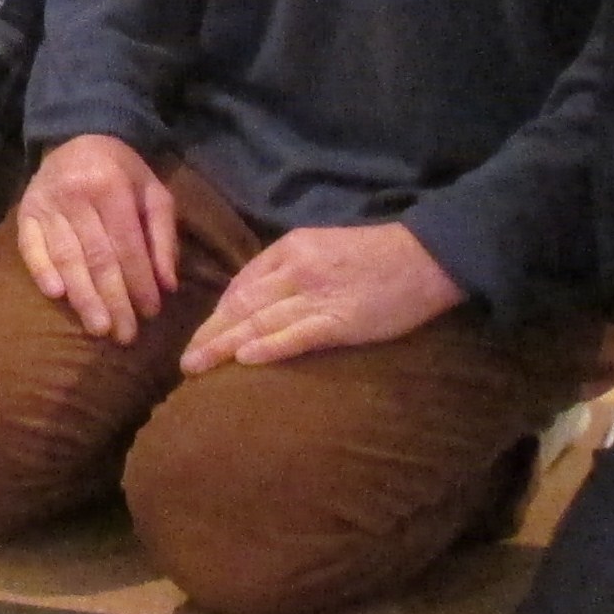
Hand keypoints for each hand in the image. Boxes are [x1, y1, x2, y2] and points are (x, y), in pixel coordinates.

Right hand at [15, 135, 177, 342]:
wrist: (78, 137)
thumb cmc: (123, 172)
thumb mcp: (154, 193)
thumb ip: (163, 237)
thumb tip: (167, 285)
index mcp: (111, 187)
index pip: (127, 245)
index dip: (139, 281)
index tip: (150, 312)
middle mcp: (75, 195)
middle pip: (96, 257)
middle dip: (113, 300)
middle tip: (124, 335)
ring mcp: (46, 204)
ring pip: (66, 258)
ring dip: (82, 296)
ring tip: (98, 327)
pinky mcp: (25, 212)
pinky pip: (31, 247)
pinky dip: (42, 271)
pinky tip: (57, 296)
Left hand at [181, 219, 460, 372]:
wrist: (428, 257)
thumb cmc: (378, 255)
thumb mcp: (324, 247)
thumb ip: (290, 268)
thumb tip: (257, 298)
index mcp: (291, 248)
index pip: (242, 284)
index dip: (218, 314)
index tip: (202, 336)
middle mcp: (296, 269)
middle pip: (241, 304)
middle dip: (210, 333)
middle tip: (184, 361)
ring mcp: (317, 294)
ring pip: (259, 321)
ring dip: (224, 345)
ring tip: (197, 366)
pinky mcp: (340, 320)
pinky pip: (296, 335)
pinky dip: (268, 346)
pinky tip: (244, 359)